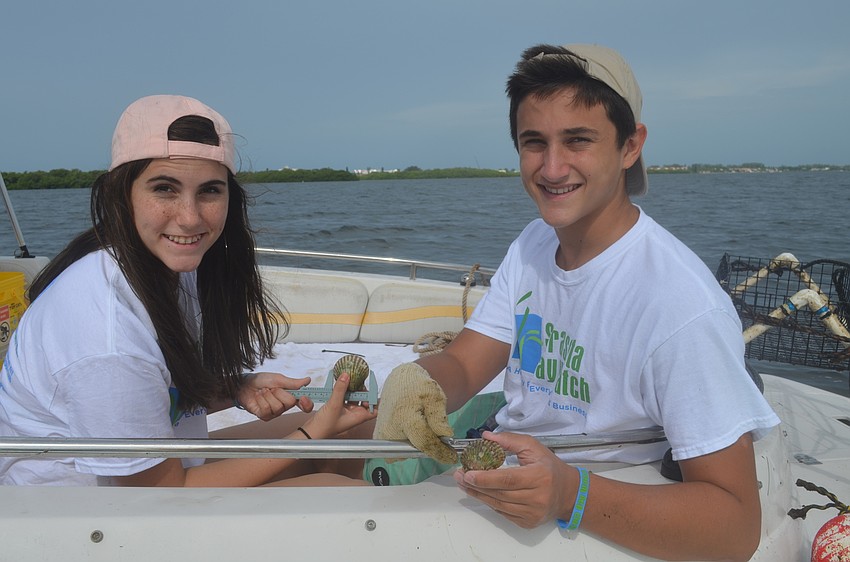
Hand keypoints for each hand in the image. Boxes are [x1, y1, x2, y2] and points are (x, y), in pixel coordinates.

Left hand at [237, 372, 314, 420]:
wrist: (244, 384)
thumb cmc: (260, 381)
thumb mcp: (278, 379)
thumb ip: (293, 382)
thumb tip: (307, 381)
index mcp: (290, 396)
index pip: (305, 405)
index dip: (307, 403)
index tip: (303, 398)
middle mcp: (284, 406)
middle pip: (290, 402)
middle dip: (279, 392)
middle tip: (272, 388)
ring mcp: (275, 413)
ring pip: (278, 406)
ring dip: (268, 395)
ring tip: (263, 391)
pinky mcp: (265, 416)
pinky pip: (267, 409)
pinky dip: (261, 399)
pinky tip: (258, 396)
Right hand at [301, 372, 377, 438]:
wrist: (311, 432)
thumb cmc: (324, 426)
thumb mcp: (334, 405)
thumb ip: (340, 389)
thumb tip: (346, 376)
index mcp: (358, 417)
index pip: (374, 409)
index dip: (375, 400)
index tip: (373, 389)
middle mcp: (354, 414)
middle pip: (364, 400)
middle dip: (362, 390)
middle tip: (357, 380)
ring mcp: (346, 411)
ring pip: (353, 397)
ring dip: (351, 389)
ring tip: (349, 379)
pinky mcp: (338, 408)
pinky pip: (344, 397)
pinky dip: (343, 390)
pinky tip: (339, 383)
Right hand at [372, 362, 455, 463]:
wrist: (399, 382)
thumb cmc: (417, 387)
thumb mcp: (434, 396)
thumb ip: (439, 417)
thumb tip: (446, 435)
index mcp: (405, 416)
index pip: (424, 442)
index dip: (440, 451)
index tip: (452, 457)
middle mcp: (389, 429)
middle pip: (415, 450)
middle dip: (428, 446)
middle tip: (434, 432)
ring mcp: (381, 436)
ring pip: (406, 453)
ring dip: (416, 444)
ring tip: (418, 425)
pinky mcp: (379, 439)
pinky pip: (397, 451)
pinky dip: (407, 444)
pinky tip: (410, 430)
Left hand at [453, 431, 577, 527]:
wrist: (568, 493)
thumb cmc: (549, 467)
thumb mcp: (533, 447)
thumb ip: (509, 440)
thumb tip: (486, 437)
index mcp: (539, 476)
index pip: (508, 479)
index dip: (486, 478)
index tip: (468, 473)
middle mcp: (537, 498)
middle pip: (500, 493)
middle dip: (476, 485)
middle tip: (460, 476)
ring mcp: (533, 513)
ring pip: (499, 505)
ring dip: (479, 495)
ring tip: (465, 484)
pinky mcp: (528, 523)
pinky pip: (503, 513)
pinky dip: (491, 503)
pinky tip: (481, 493)